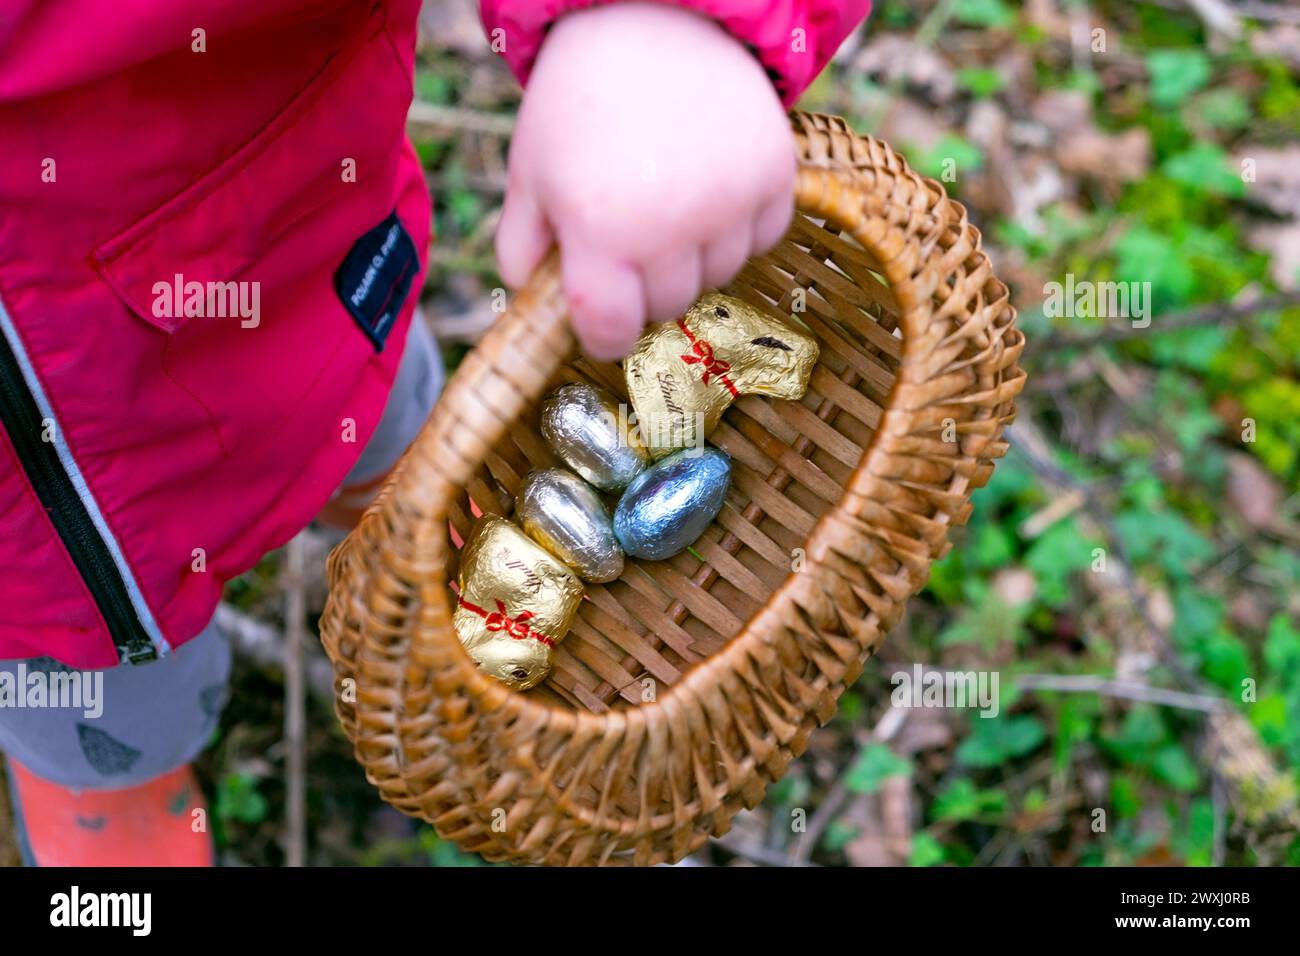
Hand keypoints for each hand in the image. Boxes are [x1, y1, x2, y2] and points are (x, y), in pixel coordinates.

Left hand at [495, 2, 794, 359]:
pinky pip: (762, 239)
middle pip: (667, 305)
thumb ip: (521, 249)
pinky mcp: (775, 178)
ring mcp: (730, 204)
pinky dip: (739, 226)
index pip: (612, 332)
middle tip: (631, 232)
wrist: (650, 15)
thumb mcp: (529, 173)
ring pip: (719, 276)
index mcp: (601, 231)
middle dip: (644, 284)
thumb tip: (532, 304)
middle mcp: (672, 227)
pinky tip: (709, 185)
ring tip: (670, 197)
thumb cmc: (578, 101)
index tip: (604, 322)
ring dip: (695, 255)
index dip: (604, 335)